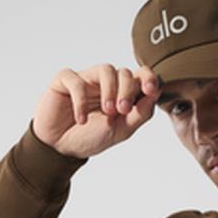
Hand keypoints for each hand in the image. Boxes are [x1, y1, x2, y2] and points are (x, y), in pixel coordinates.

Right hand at [32, 63, 161, 158]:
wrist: (62, 148)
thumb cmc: (92, 137)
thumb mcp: (122, 130)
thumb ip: (140, 114)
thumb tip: (156, 94)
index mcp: (122, 93)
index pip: (140, 75)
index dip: (148, 78)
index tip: (150, 90)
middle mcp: (106, 83)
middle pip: (125, 73)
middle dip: (128, 91)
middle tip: (122, 111)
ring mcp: (86, 80)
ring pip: (106, 70)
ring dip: (110, 91)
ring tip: (107, 112)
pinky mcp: (65, 81)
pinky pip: (77, 81)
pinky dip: (81, 101)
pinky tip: (81, 119)